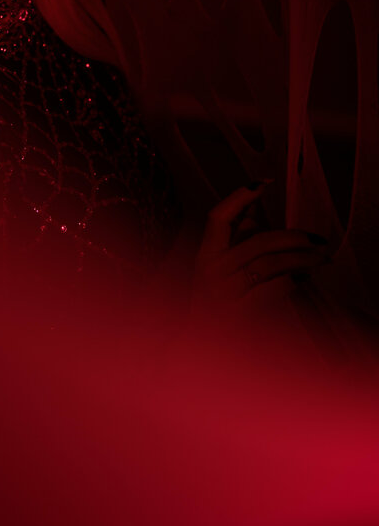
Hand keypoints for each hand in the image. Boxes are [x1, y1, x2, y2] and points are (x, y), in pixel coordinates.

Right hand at [193, 183, 329, 311]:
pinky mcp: (239, 314)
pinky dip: (292, 282)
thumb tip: (256, 202)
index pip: (218, 217)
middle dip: (293, 238)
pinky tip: (303, 280)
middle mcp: (211, 270)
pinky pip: (272, 290)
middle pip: (257, 242)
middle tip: (317, 240)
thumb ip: (240, 234)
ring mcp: (224, 293)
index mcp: (206, 254)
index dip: (239, 197)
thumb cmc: (218, 300)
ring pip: (269, 265)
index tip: (264, 183)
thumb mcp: (223, 265)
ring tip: (320, 260)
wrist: (205, 342)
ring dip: (301, 260)